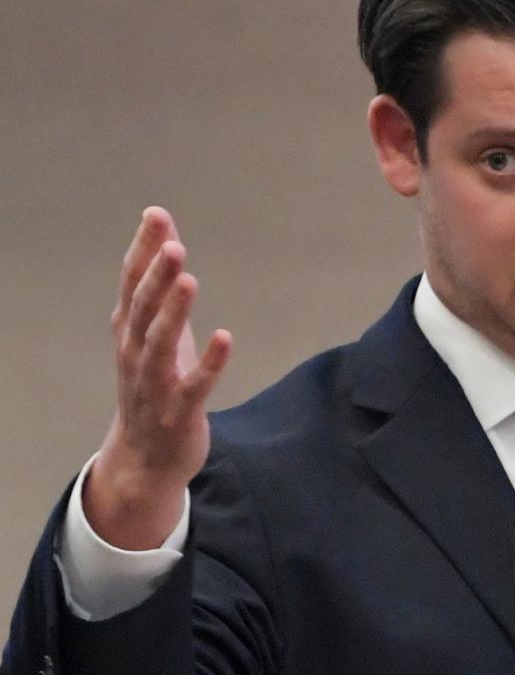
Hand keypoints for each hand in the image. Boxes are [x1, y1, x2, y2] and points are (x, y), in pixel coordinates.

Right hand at [83, 207, 231, 549]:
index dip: (143, 251)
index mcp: (129, 331)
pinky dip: (208, 364)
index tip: (157, 216)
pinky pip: (194, 387)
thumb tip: (165, 232)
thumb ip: (159, 284)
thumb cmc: (155, 383)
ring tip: (189, 281)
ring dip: (173, 314)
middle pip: (142, 311)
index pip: (132, 284)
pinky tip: (225, 338)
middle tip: (173, 246)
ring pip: (159, 346)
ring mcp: (154, 386)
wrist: (146, 458)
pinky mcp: (179, 413)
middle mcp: (134, 355)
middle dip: (155, 278)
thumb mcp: (155, 331)